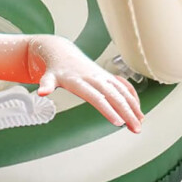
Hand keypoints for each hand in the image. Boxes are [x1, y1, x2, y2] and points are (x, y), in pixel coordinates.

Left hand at [29, 36, 143, 132]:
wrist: (62, 52)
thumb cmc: (56, 69)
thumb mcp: (49, 76)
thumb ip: (46, 84)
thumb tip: (41, 92)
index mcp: (81, 81)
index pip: (96, 97)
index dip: (108, 109)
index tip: (118, 122)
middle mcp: (95, 78)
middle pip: (115, 96)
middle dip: (127, 112)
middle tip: (135, 129)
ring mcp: (103, 77)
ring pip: (123, 92)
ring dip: (134, 106)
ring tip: (140, 123)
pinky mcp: (108, 76)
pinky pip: (124, 86)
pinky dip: (132, 97)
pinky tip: (138, 109)